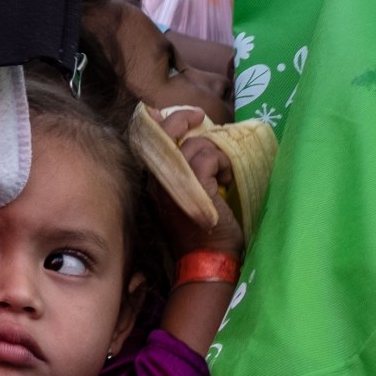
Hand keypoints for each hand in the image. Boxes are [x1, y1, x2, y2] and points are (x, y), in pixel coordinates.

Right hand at [154, 105, 243, 257]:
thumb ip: (185, 169)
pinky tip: (227, 181)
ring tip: (224, 173)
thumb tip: (195, 142)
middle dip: (181, 118)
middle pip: (164, 133)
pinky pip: (209, 157)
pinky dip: (223, 164)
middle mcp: (157, 180)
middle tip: (198, 116)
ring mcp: (173, 183)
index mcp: (154, 180)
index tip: (177, 115)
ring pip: (194, 145)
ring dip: (216, 153)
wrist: (208, 260)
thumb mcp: (188, 194)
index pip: (147, 140)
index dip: (158, 121)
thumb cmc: (203, 230)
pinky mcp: (193, 187)